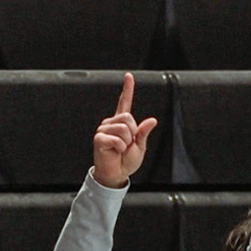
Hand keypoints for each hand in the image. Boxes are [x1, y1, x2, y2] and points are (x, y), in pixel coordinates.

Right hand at [92, 73, 158, 188]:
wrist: (116, 174)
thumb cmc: (126, 161)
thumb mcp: (140, 147)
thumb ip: (144, 133)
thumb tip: (152, 120)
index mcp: (123, 123)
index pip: (125, 102)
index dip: (128, 89)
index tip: (129, 76)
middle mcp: (112, 123)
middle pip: (128, 117)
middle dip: (133, 133)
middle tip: (127, 144)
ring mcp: (104, 129)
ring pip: (123, 129)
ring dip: (126, 142)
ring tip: (120, 149)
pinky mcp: (99, 138)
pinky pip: (116, 139)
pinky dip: (120, 147)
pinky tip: (115, 151)